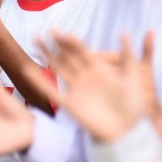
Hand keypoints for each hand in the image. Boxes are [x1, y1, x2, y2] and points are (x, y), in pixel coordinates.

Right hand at [32, 33, 150, 142]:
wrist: (128, 132)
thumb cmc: (134, 106)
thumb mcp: (132, 76)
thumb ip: (127, 55)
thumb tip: (126, 32)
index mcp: (99, 69)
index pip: (83, 51)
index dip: (73, 41)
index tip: (64, 31)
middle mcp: (85, 77)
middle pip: (69, 56)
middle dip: (59, 43)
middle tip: (49, 29)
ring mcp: (76, 90)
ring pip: (58, 69)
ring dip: (47, 55)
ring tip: (36, 41)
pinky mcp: (70, 105)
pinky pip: (52, 91)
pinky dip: (39, 81)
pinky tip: (28, 71)